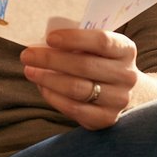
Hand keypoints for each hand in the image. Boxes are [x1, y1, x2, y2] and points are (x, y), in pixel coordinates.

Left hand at [19, 27, 139, 129]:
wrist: (129, 94)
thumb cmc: (103, 63)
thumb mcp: (99, 49)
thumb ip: (79, 44)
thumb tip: (42, 44)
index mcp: (126, 50)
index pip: (101, 42)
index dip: (74, 39)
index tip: (50, 38)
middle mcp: (126, 75)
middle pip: (84, 66)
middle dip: (50, 60)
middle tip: (27, 55)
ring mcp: (118, 100)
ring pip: (77, 89)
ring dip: (47, 79)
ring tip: (30, 71)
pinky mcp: (106, 119)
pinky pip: (74, 108)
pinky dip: (53, 97)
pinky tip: (42, 87)